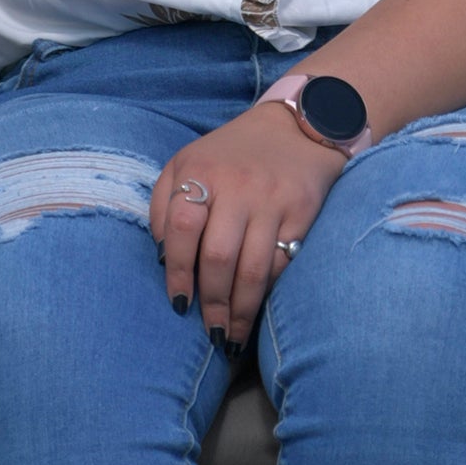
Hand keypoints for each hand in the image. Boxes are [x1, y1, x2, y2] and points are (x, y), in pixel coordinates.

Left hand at [150, 99, 344, 345]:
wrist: (296, 127)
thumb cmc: (230, 154)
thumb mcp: (186, 163)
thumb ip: (164, 204)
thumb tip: (163, 258)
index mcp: (201, 172)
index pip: (181, 229)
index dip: (177, 272)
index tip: (178, 303)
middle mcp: (236, 186)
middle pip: (218, 256)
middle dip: (211, 303)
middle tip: (208, 332)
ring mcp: (272, 200)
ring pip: (252, 268)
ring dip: (240, 310)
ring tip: (231, 337)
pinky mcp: (302, 212)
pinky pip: (281, 263)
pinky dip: (268, 292)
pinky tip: (258, 309)